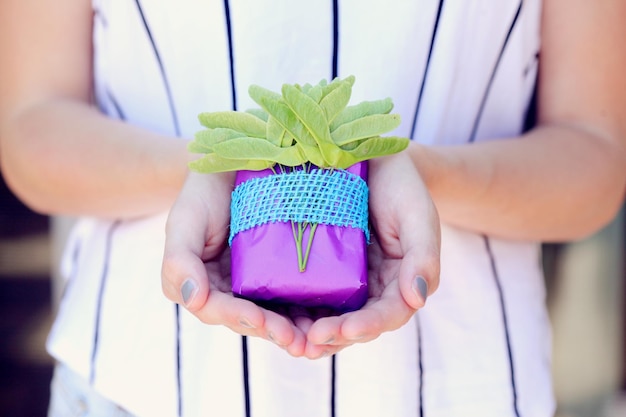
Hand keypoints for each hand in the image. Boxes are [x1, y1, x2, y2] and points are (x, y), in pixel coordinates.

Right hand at [161, 171, 307, 355]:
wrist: (233, 164)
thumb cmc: (203, 193)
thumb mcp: (185, 221)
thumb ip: (179, 260)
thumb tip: (191, 299)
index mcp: (203, 286)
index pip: (218, 309)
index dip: (238, 317)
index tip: (258, 319)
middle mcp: (231, 291)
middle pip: (251, 318)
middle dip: (273, 331)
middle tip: (296, 342)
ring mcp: (258, 283)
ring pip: (276, 314)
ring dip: (294, 330)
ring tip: (314, 340)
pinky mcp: (282, 271)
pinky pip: (296, 293)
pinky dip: (309, 309)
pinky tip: (328, 316)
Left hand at [297, 152, 440, 358]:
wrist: (376, 162)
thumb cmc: (402, 188)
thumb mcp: (418, 216)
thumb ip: (423, 255)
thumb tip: (418, 298)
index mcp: (399, 283)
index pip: (388, 314)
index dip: (368, 325)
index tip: (347, 330)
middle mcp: (371, 289)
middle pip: (354, 324)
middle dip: (334, 336)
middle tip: (310, 341)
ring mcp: (344, 281)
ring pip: (328, 316)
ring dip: (309, 333)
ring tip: (290, 340)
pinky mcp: (319, 269)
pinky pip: (306, 294)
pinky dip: (292, 309)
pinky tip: (273, 314)